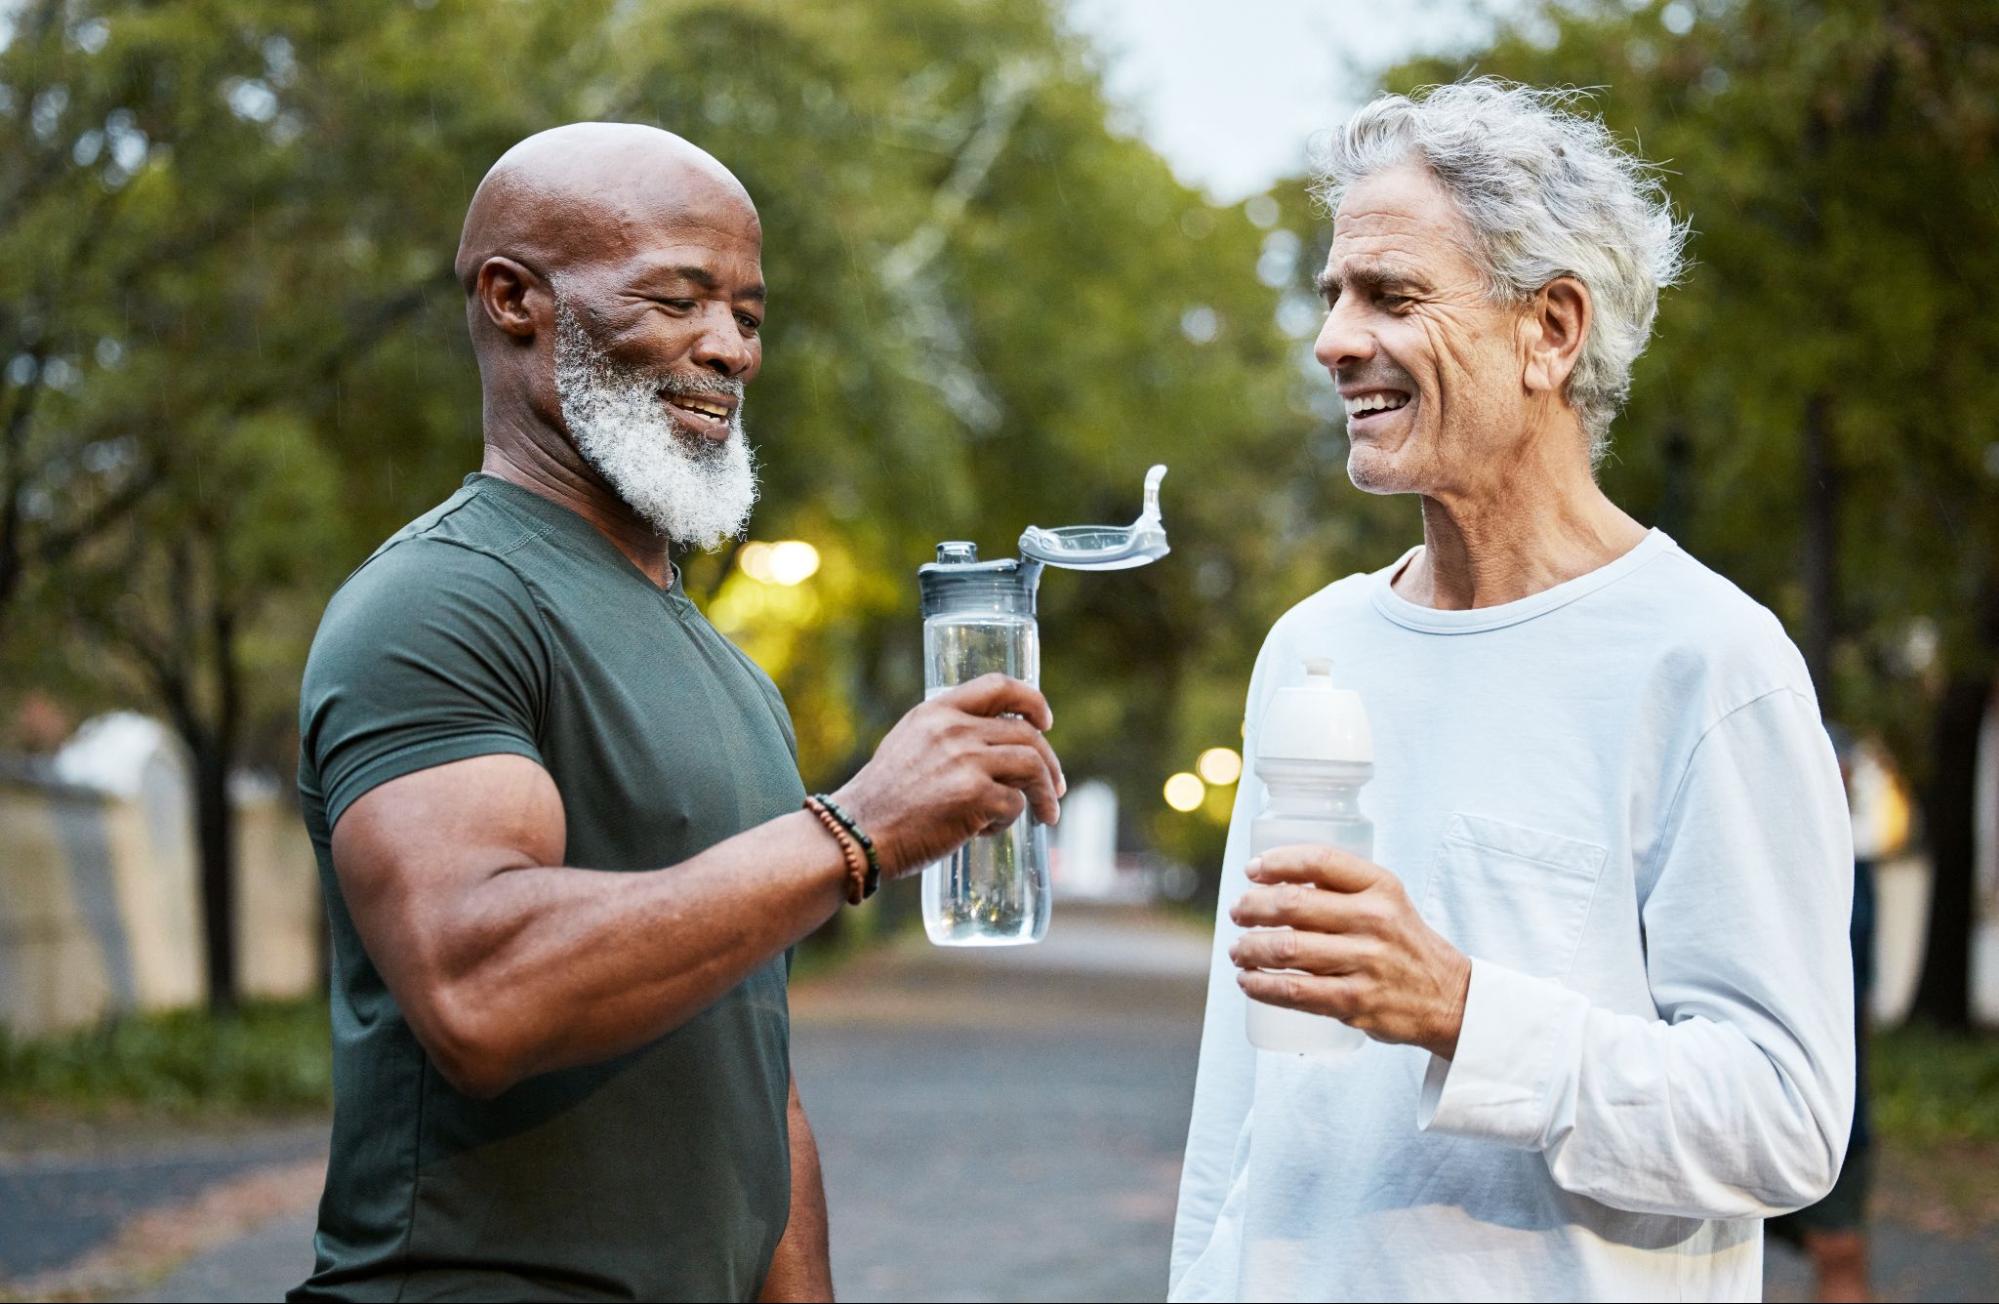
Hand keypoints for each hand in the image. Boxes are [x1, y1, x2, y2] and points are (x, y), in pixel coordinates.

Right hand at [831, 673, 1063, 879]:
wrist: (857, 833)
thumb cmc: (882, 800)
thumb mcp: (908, 745)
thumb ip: (945, 738)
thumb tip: (991, 750)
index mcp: (937, 711)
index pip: (998, 686)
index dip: (1031, 700)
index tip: (1045, 721)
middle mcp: (953, 730)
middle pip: (1026, 733)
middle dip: (1049, 762)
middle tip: (1055, 786)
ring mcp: (966, 762)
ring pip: (1031, 765)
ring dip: (1046, 791)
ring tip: (1047, 813)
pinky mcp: (974, 796)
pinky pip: (1015, 803)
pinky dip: (1011, 819)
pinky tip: (990, 831)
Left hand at [1229, 845, 1471, 1058]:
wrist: (1447, 996)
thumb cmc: (1401, 942)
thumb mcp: (1385, 900)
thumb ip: (1340, 886)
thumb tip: (1271, 879)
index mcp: (1381, 887)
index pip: (1320, 860)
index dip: (1277, 861)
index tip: (1251, 870)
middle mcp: (1375, 920)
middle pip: (1294, 904)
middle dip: (1252, 906)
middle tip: (1237, 912)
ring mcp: (1366, 962)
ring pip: (1288, 949)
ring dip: (1249, 947)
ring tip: (1237, 949)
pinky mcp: (1355, 1001)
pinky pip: (1295, 991)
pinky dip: (1261, 986)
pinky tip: (1247, 981)